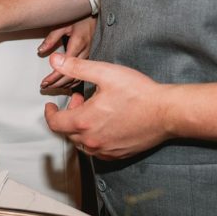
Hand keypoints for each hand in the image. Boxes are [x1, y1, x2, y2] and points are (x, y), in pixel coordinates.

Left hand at [38, 16, 95, 88]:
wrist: (98, 14)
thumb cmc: (82, 17)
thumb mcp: (63, 24)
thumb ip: (52, 38)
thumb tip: (41, 50)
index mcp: (78, 44)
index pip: (64, 67)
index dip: (53, 77)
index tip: (45, 82)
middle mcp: (85, 52)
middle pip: (71, 75)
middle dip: (56, 84)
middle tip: (45, 87)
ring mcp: (90, 56)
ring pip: (78, 76)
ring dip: (64, 84)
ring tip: (52, 87)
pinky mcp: (92, 57)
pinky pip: (84, 73)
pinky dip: (74, 81)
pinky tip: (67, 83)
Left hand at [44, 53, 171, 159]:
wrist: (166, 112)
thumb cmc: (139, 93)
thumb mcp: (105, 73)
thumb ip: (76, 67)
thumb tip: (55, 61)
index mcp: (85, 121)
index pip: (54, 123)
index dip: (50, 113)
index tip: (51, 105)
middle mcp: (92, 140)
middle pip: (68, 132)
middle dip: (69, 114)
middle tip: (80, 99)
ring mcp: (105, 150)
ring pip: (82, 143)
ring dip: (80, 126)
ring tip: (93, 109)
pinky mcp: (118, 154)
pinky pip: (97, 150)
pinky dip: (93, 137)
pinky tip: (104, 123)